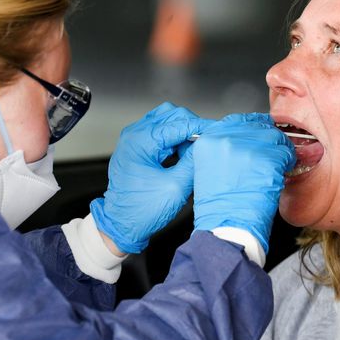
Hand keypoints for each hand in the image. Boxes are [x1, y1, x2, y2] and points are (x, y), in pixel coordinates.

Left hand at [90, 102, 212, 253]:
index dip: (202, 127)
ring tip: (194, 151)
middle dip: (192, 126)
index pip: (179, 123)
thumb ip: (193, 161)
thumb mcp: (176, 187)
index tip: (219, 131)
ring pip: (167, 120)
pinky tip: (184, 154)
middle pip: (172, 114)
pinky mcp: (138, 147)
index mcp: (140, 140)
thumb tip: (208, 144)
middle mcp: (134, 134)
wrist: (121, 225)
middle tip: (206, 143)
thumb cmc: (141, 210)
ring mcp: (134, 139)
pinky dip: (175, 138)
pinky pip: (161, 132)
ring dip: (184, 131)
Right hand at [192, 113, 295, 253]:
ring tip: (275, 168)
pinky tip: (279, 175)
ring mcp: (246, 148)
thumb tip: (247, 141)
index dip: (253, 126)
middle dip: (268, 139)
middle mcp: (224, 139)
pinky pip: (285, 153)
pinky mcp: (265, 160)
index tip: (262, 130)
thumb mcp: (211, 170)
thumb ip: (225, 149)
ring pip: (274, 138)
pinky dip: (287, 163)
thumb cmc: (220, 208)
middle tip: (273, 154)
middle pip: (257, 126)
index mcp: (208, 141)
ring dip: (279, 152)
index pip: (237, 120)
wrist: (226, 229)